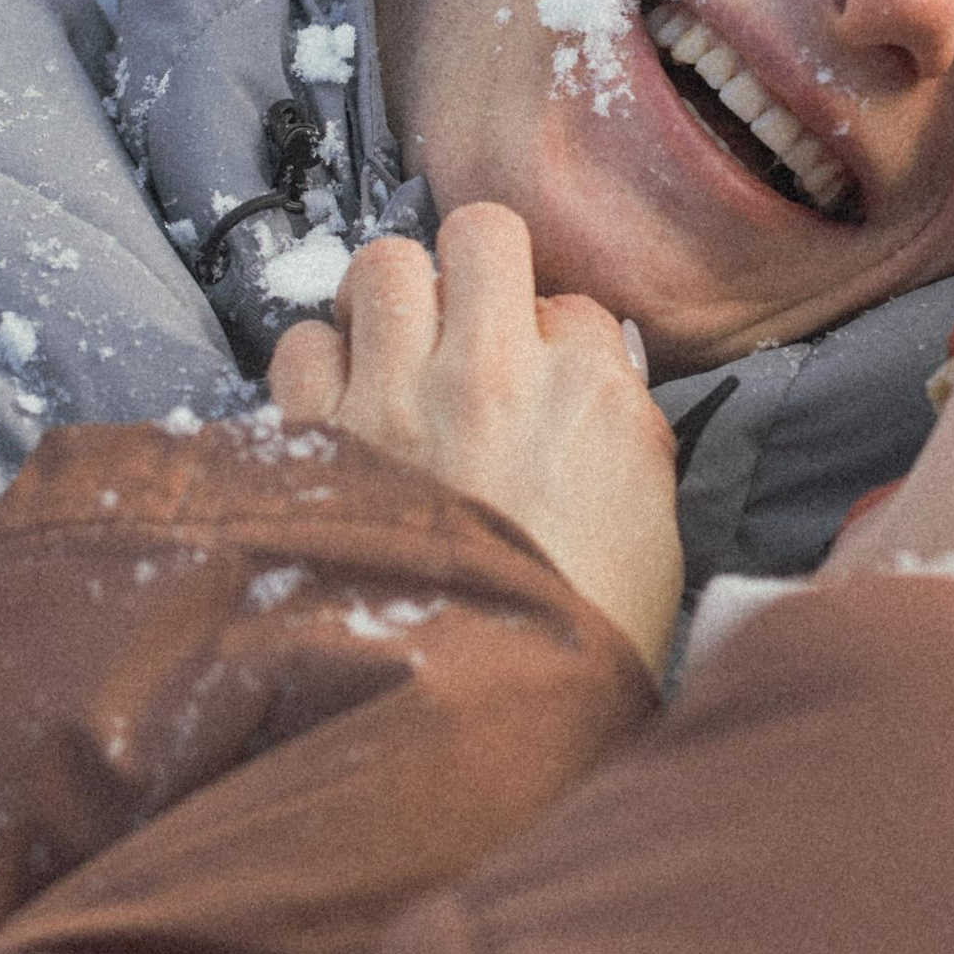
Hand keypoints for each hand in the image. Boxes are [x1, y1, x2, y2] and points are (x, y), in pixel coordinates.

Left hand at [268, 205, 682, 671]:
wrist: (475, 719)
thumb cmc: (578, 637)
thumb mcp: (652, 526)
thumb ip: (619, 429)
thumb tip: (588, 372)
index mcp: (592, 393)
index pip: (571, 303)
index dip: (551, 339)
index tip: (540, 383)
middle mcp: (494, 371)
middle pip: (479, 234)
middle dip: (473, 270)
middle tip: (465, 327)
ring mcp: (396, 396)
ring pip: (382, 264)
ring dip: (389, 301)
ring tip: (393, 353)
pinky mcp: (316, 435)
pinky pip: (301, 340)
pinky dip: (318, 366)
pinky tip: (340, 408)